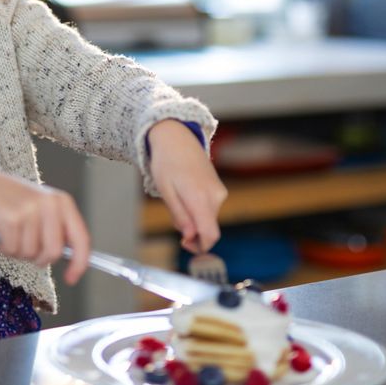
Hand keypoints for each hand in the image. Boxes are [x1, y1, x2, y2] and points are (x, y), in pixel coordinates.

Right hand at [0, 162, 91, 283]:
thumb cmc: (12, 200)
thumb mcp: (42, 208)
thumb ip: (58, 229)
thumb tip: (73, 260)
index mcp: (63, 202)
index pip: (81, 238)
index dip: (80, 263)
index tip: (71, 278)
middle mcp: (50, 204)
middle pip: (54, 252)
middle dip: (39, 257)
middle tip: (26, 245)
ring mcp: (30, 211)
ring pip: (31, 254)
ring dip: (19, 250)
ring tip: (12, 231)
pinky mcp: (11, 219)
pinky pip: (13, 250)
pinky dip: (5, 247)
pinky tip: (1, 231)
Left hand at [147, 120, 227, 253]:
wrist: (176, 137)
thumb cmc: (167, 162)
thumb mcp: (166, 191)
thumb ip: (179, 215)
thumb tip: (190, 236)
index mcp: (200, 198)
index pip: (210, 235)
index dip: (200, 247)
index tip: (185, 244)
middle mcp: (215, 196)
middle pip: (208, 228)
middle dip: (192, 231)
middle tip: (173, 215)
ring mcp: (219, 191)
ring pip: (208, 218)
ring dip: (194, 219)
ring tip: (177, 199)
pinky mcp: (219, 187)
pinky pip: (210, 207)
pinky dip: (198, 208)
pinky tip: (185, 193)